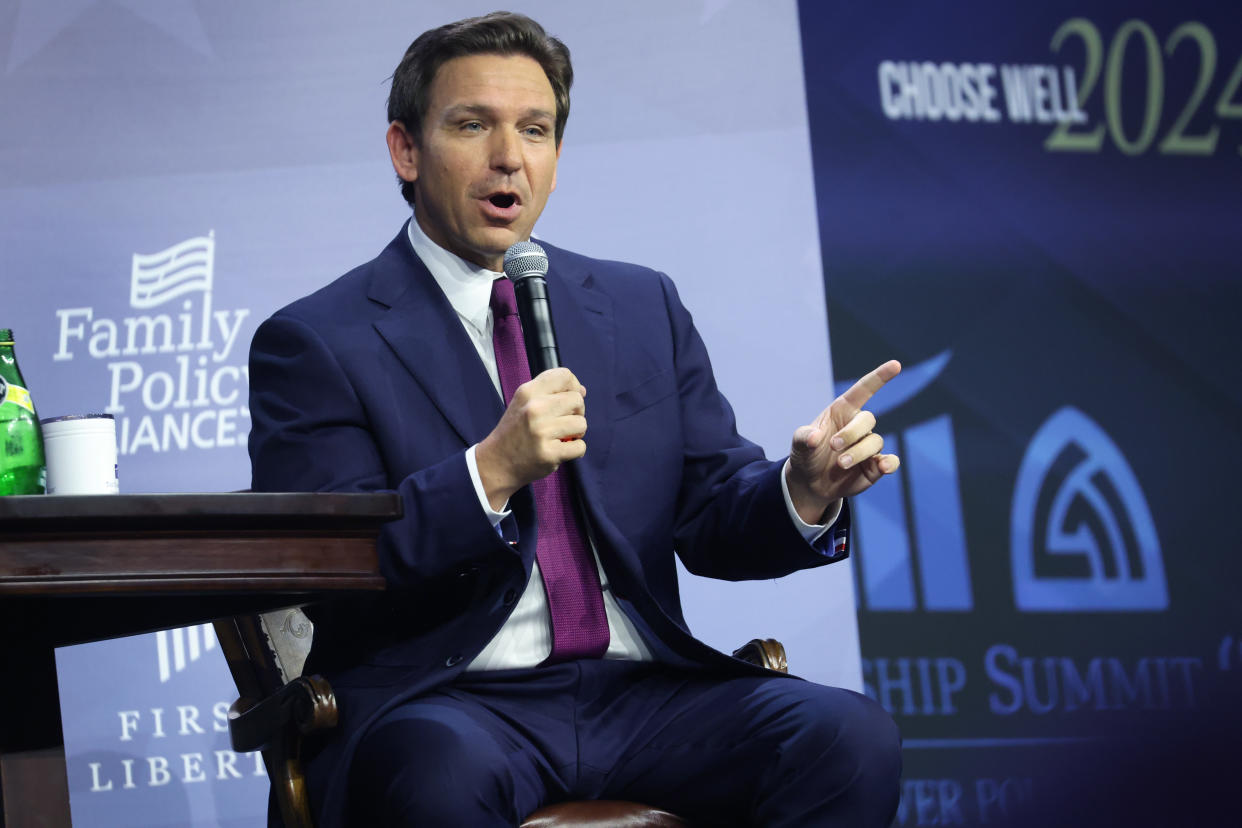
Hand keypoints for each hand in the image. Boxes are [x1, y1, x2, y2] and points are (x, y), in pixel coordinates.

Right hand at [476, 367, 586, 509]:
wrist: (497, 462)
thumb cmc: (515, 431)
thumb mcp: (523, 403)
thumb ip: (550, 393)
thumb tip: (582, 390)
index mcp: (528, 392)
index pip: (564, 376)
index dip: (574, 386)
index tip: (569, 399)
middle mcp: (534, 408)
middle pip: (577, 400)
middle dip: (577, 412)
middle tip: (564, 422)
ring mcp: (542, 431)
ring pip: (581, 423)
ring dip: (577, 432)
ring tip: (562, 437)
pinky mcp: (549, 453)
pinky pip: (580, 447)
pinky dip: (575, 450)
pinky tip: (561, 450)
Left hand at [786, 360, 901, 523]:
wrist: (810, 483)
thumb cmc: (807, 455)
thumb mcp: (799, 444)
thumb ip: (803, 438)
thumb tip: (814, 437)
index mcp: (843, 411)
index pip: (864, 390)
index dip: (879, 377)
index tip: (896, 365)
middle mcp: (859, 426)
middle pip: (868, 419)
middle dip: (851, 432)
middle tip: (833, 446)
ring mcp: (868, 446)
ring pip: (876, 442)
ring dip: (859, 453)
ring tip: (840, 464)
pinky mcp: (876, 466)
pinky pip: (891, 461)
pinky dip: (890, 463)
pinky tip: (883, 467)